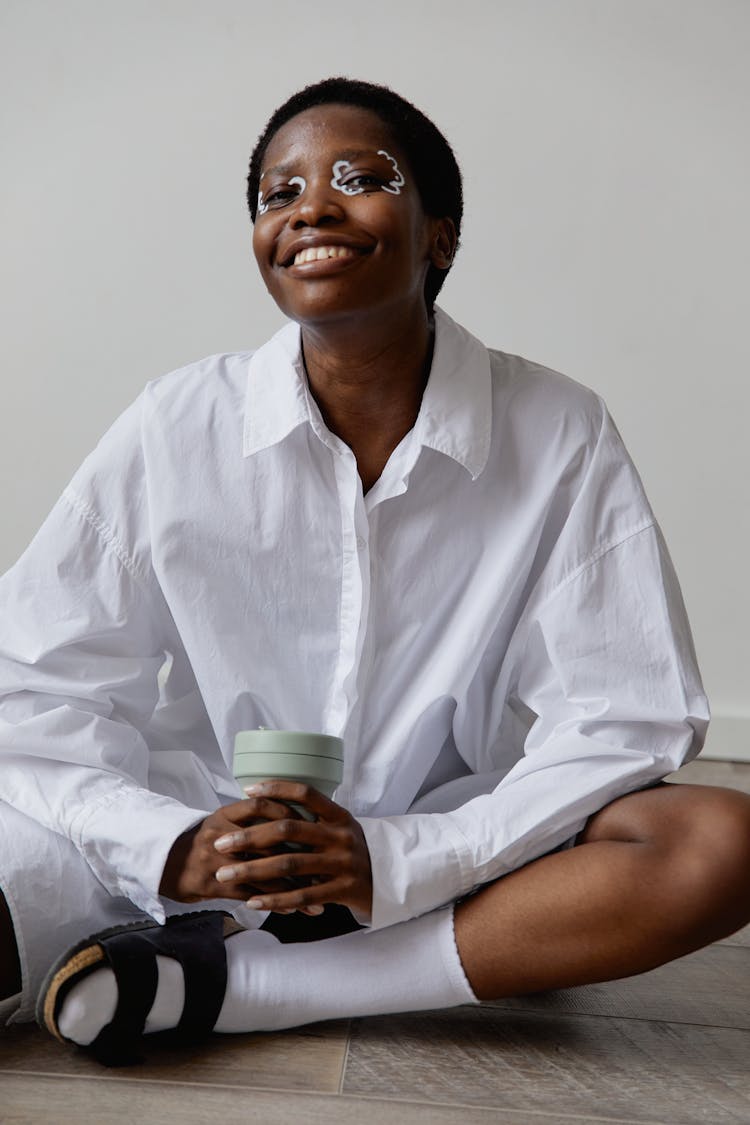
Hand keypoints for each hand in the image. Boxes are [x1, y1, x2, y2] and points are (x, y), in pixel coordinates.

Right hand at [159, 794, 324, 915]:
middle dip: (301, 854)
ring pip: (263, 873)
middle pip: (268, 841)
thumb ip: (252, 818)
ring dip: (294, 887)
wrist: (166, 864)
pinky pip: (251, 894)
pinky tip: (295, 909)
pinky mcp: (214, 886)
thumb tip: (294, 812)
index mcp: (225, 814)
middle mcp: (221, 835)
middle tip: (327, 863)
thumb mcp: (223, 822)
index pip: (261, 805)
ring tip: (319, 896)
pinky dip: (275, 902)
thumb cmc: (205, 842)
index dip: (289, 812)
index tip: (313, 824)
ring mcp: (216, 861)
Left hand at [212, 781, 372, 920]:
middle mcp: (341, 835)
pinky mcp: (342, 890)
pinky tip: (252, 900)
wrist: (391, 882)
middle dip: (249, 836)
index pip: (305, 793)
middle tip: (221, 843)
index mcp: (339, 816)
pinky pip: (302, 896)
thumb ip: (314, 821)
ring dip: (252, 870)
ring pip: (289, 864)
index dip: (276, 789)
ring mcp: (342, 863)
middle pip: (288, 829)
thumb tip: (270, 807)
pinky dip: (274, 899)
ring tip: (225, 874)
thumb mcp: (341, 829)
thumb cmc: (354, 853)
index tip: (247, 792)